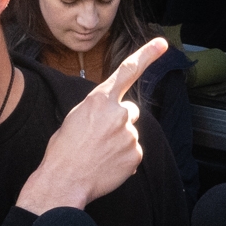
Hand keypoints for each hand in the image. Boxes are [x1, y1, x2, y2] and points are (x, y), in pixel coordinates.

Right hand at [18, 36, 168, 213]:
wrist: (64, 181)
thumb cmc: (63, 150)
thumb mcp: (75, 117)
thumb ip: (98, 109)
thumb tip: (113, 113)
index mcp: (99, 99)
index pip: (128, 70)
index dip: (147, 55)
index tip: (162, 44)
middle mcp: (118, 113)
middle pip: (129, 110)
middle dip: (119, 120)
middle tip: (99, 137)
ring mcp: (129, 134)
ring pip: (130, 133)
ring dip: (119, 141)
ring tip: (98, 153)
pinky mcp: (135, 154)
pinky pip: (133, 152)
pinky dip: (123, 158)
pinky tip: (106, 164)